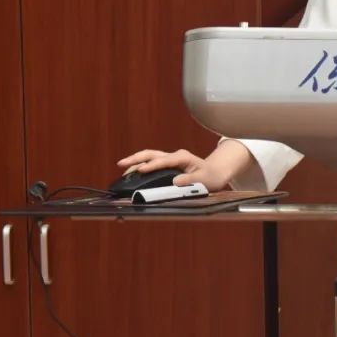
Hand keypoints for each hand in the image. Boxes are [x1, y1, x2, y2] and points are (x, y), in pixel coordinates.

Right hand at [117, 147, 234, 191]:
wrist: (215, 173)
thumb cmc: (210, 177)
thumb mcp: (204, 180)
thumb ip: (190, 181)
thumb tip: (175, 182)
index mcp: (183, 158)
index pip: (164, 161)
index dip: (152, 166)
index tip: (141, 170)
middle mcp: (174, 156)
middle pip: (152, 154)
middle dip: (136, 158)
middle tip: (121, 163)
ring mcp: (170, 159)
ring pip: (149, 156)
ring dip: (135, 160)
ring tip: (122, 167)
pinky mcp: (167, 164)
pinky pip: (151, 162)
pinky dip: (140, 164)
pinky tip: (132, 171)